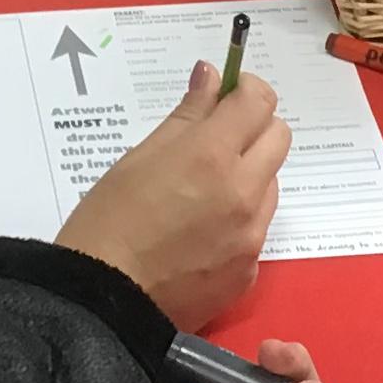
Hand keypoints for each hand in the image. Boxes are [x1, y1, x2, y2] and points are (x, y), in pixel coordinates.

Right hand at [54, 64, 289, 329]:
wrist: (104, 304)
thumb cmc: (107, 223)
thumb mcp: (139, 158)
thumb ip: (186, 116)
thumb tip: (211, 77)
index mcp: (211, 156)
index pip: (259, 102)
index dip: (246, 91)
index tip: (229, 95)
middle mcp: (242, 192)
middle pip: (279, 137)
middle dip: (254, 129)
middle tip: (217, 139)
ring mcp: (251, 235)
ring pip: (271, 184)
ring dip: (249, 175)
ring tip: (201, 192)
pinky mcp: (248, 270)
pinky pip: (257, 228)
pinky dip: (239, 220)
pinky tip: (200, 232)